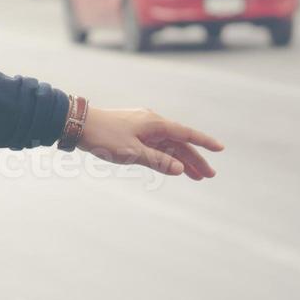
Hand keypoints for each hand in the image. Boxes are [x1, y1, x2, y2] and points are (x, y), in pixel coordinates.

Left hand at [77, 106, 222, 179]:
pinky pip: (156, 146)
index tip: (220, 149)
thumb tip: (180, 169)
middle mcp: (152, 123)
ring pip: (168, 146)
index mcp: (155, 123)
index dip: (204, 142)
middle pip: (179, 142)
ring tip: (196, 176)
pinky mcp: (133, 133)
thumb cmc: (105, 136)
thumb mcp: (133, 152)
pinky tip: (173, 167)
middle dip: (195, 159)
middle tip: (209, 175)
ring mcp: (142, 128)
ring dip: (181, 161)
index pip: (186, 134)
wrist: (78, 123)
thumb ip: (158, 161)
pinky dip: (166, 157)